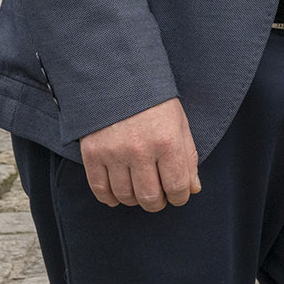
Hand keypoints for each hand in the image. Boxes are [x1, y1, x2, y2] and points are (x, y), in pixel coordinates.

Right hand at [79, 97, 199, 210]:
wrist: (118, 80)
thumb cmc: (155, 103)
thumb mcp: (180, 124)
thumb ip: (188, 158)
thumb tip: (192, 188)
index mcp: (167, 141)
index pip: (177, 186)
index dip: (179, 198)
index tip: (178, 197)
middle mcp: (140, 151)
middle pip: (149, 197)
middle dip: (157, 203)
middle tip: (159, 199)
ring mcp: (113, 154)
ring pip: (125, 196)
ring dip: (135, 201)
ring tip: (140, 194)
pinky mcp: (91, 154)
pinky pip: (99, 189)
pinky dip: (109, 198)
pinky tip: (118, 196)